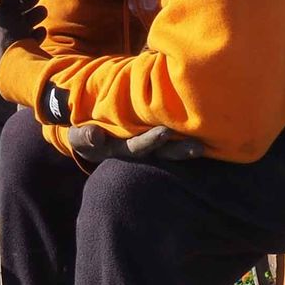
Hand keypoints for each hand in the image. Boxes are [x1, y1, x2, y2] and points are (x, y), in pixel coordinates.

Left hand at [0, 0, 45, 70]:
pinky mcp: (15, 59)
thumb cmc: (9, 39)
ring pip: (15, 27)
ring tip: (42, 11)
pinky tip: (41, 31)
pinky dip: (32, 34)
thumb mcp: (9, 11)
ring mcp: (1, 50)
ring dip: (30, 17)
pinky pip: (23, 41)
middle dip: (19, 4)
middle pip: (2, 15)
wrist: (21, 73)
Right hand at [67, 123, 203, 163]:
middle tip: (197, 147)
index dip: (150, 141)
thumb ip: (83, 137)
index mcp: (121, 150)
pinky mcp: (155, 136)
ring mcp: (148, 145)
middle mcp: (138, 150)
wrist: (88, 130)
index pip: (138, 147)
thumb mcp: (78, 135)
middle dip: (178, 150)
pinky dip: (187, 136)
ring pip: (170, 149)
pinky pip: (173, 138)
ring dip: (186, 148)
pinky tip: (207, 131)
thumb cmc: (83, 132)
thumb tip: (94, 135)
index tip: (163, 131)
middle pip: (162, 153)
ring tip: (204, 146)